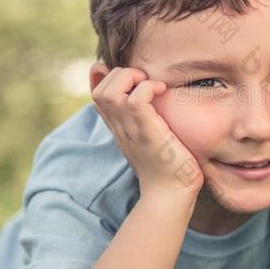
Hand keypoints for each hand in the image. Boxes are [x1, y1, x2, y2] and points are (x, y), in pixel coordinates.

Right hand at [90, 64, 204, 197]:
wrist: (172, 194)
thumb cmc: (169, 165)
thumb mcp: (152, 137)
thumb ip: (148, 120)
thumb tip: (154, 100)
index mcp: (119, 127)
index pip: (97, 94)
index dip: (110, 77)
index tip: (135, 79)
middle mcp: (120, 127)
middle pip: (100, 90)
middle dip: (121, 74)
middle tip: (145, 80)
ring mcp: (130, 130)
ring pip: (111, 92)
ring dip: (131, 78)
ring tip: (152, 84)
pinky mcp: (146, 132)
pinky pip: (134, 101)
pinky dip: (147, 88)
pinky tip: (162, 91)